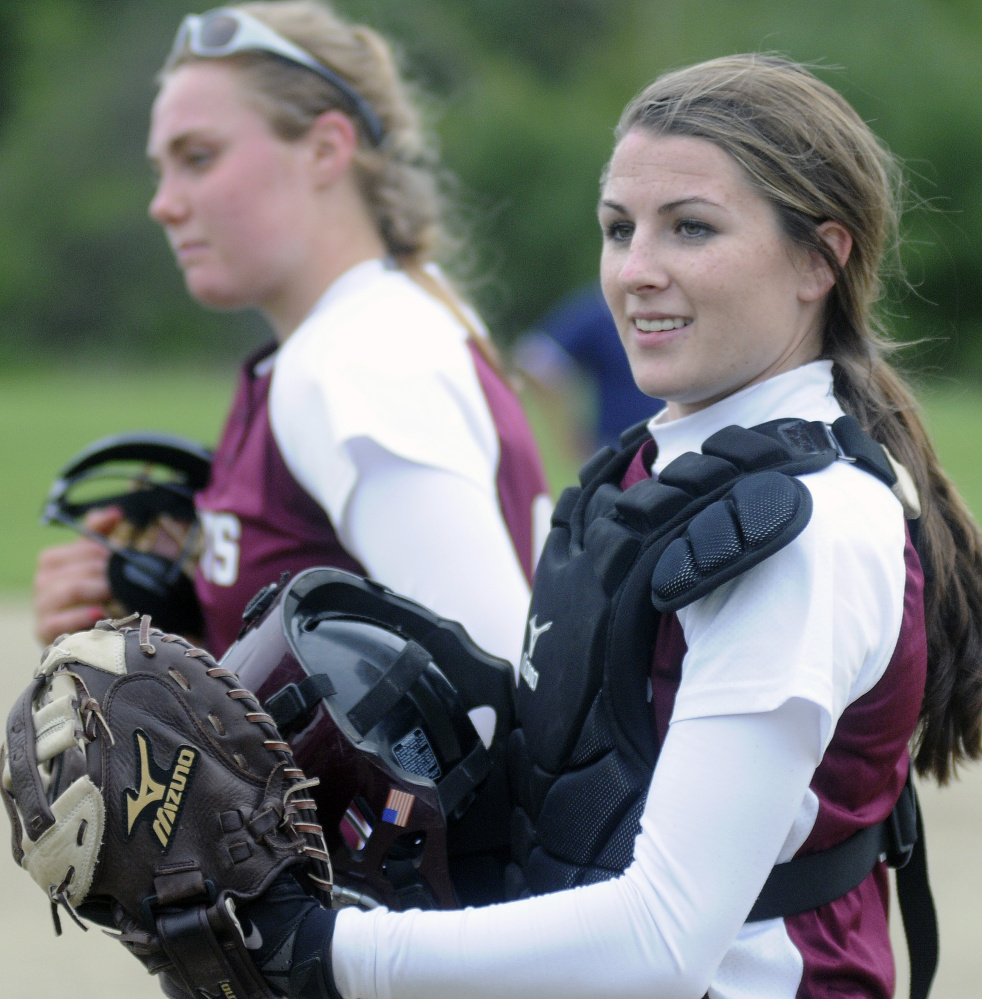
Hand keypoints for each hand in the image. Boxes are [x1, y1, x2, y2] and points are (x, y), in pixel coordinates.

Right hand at [33, 506, 123, 643]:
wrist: (88, 630)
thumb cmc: (93, 591)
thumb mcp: (96, 560)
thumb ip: (100, 534)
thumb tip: (115, 512)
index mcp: (52, 560)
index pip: (80, 549)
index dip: (104, 551)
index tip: (121, 557)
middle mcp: (42, 581)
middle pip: (77, 569)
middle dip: (105, 573)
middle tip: (125, 579)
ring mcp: (41, 607)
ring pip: (69, 590)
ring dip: (97, 591)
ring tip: (116, 594)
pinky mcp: (44, 630)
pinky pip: (58, 621)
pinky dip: (80, 616)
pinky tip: (99, 614)